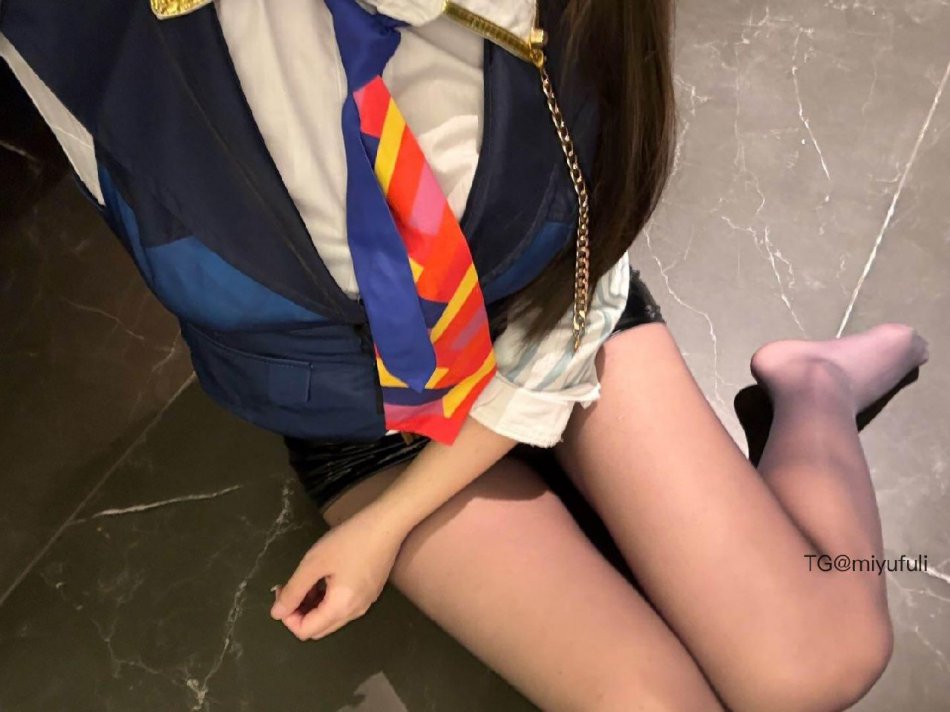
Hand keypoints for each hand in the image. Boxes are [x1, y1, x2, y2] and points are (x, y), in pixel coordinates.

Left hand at [269, 505, 405, 640]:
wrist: (386, 525)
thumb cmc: (348, 541)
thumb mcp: (314, 563)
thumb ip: (293, 591)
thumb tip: (277, 613)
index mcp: (340, 609)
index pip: (305, 632)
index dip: (288, 617)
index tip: (283, 592)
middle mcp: (354, 613)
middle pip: (318, 629)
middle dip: (299, 613)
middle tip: (291, 587)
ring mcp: (365, 604)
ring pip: (330, 618)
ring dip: (313, 606)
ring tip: (308, 580)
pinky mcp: (370, 593)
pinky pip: (343, 607)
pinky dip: (328, 600)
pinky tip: (326, 577)